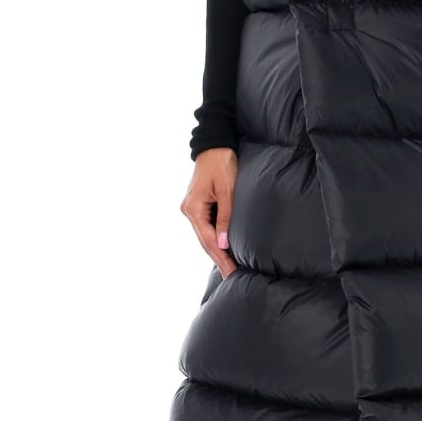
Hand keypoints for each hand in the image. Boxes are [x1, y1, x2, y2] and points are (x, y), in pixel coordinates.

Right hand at [181, 148, 238, 278]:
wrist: (214, 144)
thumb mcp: (227, 191)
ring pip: (204, 235)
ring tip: (230, 267)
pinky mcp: (198, 204)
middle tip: (233, 276)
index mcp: (193, 208)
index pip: (208, 240)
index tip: (232, 273)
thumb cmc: (222, 163)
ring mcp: (192, 207)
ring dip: (217, 250)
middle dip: (219, 258)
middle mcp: (189, 210)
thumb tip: (222, 244)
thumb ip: (225, 218)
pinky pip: (206, 226)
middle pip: (204, 241)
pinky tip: (224, 247)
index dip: (221, 258)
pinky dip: (215, 237)